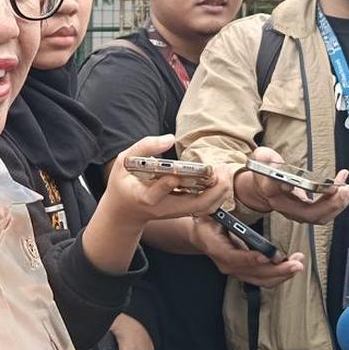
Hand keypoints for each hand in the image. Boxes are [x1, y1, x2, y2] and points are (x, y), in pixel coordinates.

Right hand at [100, 135, 233, 228]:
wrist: (125, 212)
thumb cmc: (124, 184)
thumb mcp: (124, 162)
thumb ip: (144, 147)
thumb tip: (169, 138)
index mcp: (143, 196)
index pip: (156, 194)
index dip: (167, 185)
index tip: (175, 175)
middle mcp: (163, 207)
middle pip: (194, 205)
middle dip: (213, 189)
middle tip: (220, 168)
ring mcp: (176, 211)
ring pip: (205, 207)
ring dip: (220, 191)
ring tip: (224, 171)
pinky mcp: (184, 211)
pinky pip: (207, 206)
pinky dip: (218, 194)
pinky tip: (220, 178)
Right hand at [189, 217, 305, 286]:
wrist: (201, 237)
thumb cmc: (207, 224)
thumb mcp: (210, 215)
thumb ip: (222, 214)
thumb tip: (231, 203)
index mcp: (216, 249)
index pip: (234, 258)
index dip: (251, 259)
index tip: (267, 257)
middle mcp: (227, 265)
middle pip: (254, 273)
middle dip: (278, 270)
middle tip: (296, 263)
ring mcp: (236, 271)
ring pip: (262, 280)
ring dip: (283, 274)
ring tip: (298, 263)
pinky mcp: (245, 273)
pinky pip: (264, 279)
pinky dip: (279, 275)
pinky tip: (290, 266)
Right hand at [233, 147, 348, 223]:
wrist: (264, 187)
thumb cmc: (266, 173)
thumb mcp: (262, 158)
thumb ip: (264, 158)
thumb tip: (271, 162)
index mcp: (271, 191)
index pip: (277, 191)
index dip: (286, 186)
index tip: (296, 182)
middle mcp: (285, 206)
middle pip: (308, 213)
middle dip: (329, 203)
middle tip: (342, 189)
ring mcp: (297, 212)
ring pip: (320, 216)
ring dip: (338, 204)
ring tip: (347, 188)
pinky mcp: (307, 212)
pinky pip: (325, 212)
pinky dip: (337, 202)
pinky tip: (344, 187)